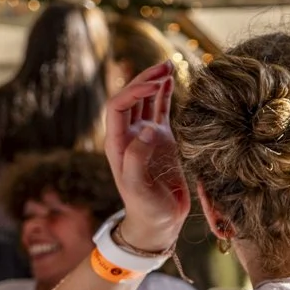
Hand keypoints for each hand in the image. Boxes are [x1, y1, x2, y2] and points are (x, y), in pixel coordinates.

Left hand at [105, 62, 189, 252]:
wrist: (158, 223)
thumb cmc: (146, 208)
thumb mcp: (138, 186)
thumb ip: (139, 156)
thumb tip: (149, 127)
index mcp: (117, 144)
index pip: (119, 105)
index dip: (134, 91)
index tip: (155, 84)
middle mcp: (129, 136)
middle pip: (131, 98)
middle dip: (145, 79)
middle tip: (164, 66)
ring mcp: (146, 137)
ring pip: (146, 101)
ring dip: (154, 83)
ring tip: (169, 66)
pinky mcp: (162, 141)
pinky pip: (161, 112)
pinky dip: (165, 96)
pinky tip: (172, 82)